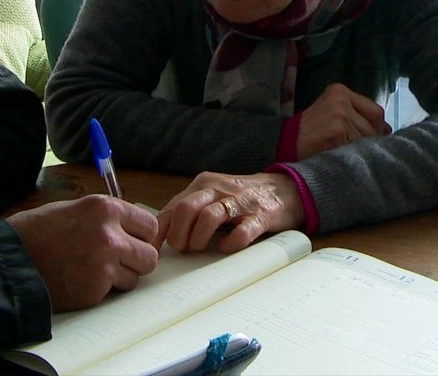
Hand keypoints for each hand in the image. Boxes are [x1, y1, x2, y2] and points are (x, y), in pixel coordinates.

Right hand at [6, 195, 159, 311]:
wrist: (9, 261)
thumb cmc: (35, 232)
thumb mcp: (72, 209)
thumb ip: (104, 217)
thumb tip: (130, 227)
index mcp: (104, 208)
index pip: (149, 224)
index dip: (140, 235)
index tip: (131, 240)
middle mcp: (109, 235)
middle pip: (150, 254)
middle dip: (136, 259)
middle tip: (116, 260)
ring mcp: (104, 265)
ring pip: (136, 276)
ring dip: (121, 277)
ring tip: (95, 270)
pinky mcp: (95, 290)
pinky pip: (114, 292)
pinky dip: (103, 290)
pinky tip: (81, 280)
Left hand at [155, 172, 303, 253]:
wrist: (285, 189)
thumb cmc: (241, 200)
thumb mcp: (212, 199)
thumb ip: (189, 212)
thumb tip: (162, 237)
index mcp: (202, 185)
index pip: (172, 208)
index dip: (159, 232)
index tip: (152, 250)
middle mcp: (218, 189)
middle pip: (186, 209)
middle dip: (179, 234)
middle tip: (182, 249)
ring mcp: (240, 202)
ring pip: (209, 216)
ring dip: (199, 238)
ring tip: (201, 249)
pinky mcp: (261, 216)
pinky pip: (242, 231)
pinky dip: (230, 243)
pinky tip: (226, 247)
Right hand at [297, 83, 391, 158]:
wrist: (281, 142)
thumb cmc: (310, 131)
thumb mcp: (332, 114)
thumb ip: (356, 116)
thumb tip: (387, 131)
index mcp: (339, 91)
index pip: (375, 112)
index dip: (375, 129)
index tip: (367, 140)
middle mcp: (341, 99)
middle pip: (373, 126)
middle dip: (367, 142)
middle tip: (352, 151)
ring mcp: (339, 115)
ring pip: (366, 139)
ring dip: (358, 151)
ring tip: (343, 154)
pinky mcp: (336, 132)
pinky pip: (356, 149)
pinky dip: (350, 157)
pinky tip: (339, 158)